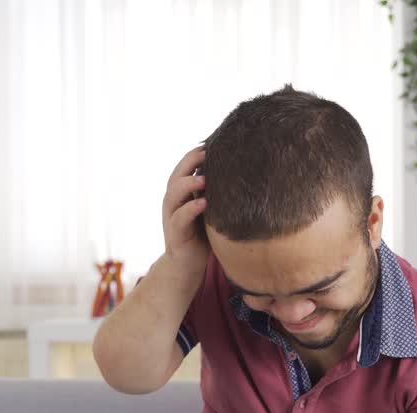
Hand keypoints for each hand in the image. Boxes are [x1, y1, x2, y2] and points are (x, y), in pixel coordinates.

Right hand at [160, 146, 210, 282]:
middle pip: (177, 175)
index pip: (185, 167)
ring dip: (189, 184)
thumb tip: (245, 173)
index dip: (197, 154)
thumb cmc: (203, 236)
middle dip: (191, 161)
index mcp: (181, 193)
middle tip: (208, 151)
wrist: (188, 267)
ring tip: (205, 178)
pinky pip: (180, 218)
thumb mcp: (212, 211)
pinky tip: (204, 203)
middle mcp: (173, 201)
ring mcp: (171, 217)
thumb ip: (218, 193)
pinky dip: (191, 209)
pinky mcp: (175, 233)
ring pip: (174, 193)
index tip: (215, 142)